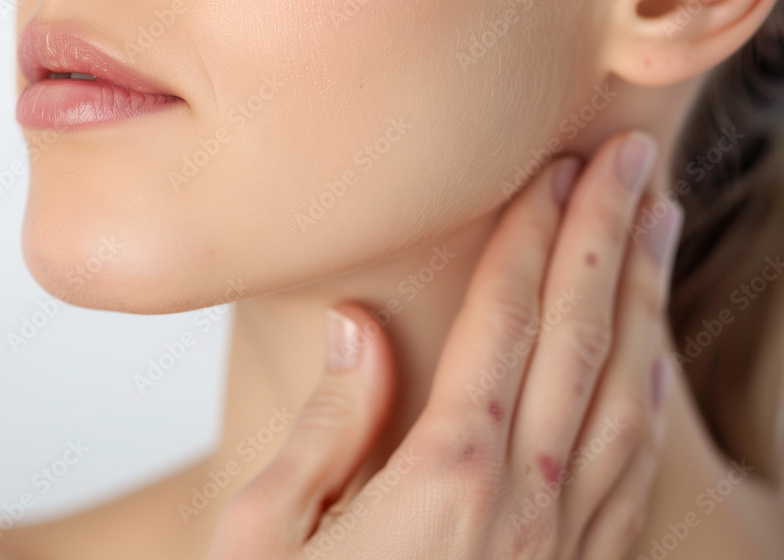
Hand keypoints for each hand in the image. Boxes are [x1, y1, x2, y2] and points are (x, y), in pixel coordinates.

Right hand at [205, 131, 683, 559]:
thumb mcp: (269, 535)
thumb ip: (326, 427)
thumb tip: (358, 330)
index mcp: (445, 478)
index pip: (501, 325)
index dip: (528, 239)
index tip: (549, 171)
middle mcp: (524, 501)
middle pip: (579, 338)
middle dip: (606, 236)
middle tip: (626, 159)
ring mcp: (562, 541)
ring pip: (626, 393)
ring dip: (643, 298)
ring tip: (657, 222)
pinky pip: (630, 466)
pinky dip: (649, 394)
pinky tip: (652, 354)